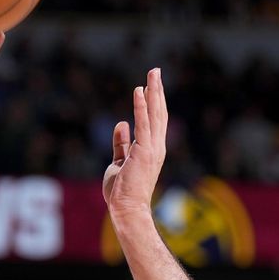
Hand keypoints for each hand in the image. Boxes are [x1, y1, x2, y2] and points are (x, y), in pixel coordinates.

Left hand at [102, 68, 167, 216]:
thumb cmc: (122, 191)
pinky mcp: (143, 152)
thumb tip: (121, 124)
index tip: (152, 84)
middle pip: (159, 113)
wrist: (126, 209)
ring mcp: (152, 149)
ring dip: (153, 92)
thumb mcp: (119, 162)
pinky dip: (141, 107)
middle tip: (155, 70)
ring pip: (155, 115)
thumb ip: (121, 143)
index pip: (155, 120)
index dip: (154, 101)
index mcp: (152, 149)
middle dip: (157, 90)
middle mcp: (156, 147)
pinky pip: (143, 124)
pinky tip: (139, 91)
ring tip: (152, 73)